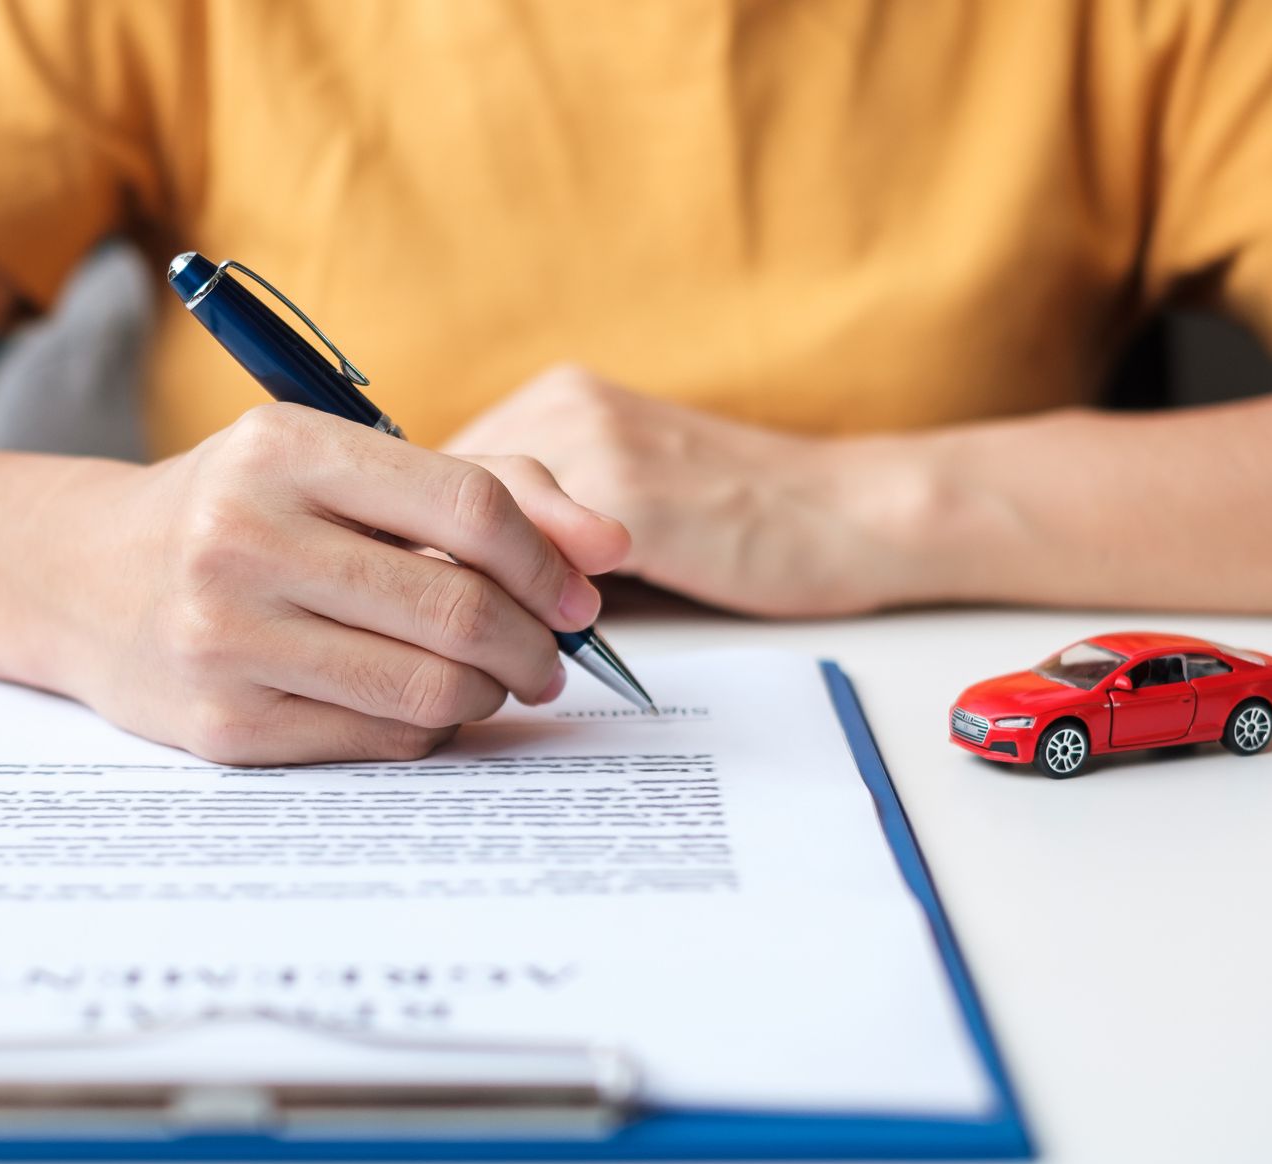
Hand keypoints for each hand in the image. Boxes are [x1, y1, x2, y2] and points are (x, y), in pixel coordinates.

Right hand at [31, 403, 629, 763]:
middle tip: (551, 656)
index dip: (549, 562)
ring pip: (429, 690)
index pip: (469, 509)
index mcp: (281, 448)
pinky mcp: (223, 726)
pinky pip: (378, 740)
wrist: (84, 578)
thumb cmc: (243, 511)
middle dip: (536, 645)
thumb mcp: (341, 464)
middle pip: (458, 611)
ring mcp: (225, 639)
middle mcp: (242, 538)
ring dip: (489, 694)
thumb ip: (487, 487)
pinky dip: (428, 730)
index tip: (578, 594)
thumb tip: (609, 547)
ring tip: (490, 678)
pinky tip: (419, 705)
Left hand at [443, 365, 944, 616]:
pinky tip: (539, 656)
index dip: (419, 547)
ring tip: (495, 654)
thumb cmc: (742, 523)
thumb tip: (453, 582)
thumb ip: (545, 522)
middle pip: (440, 499)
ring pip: (477, 533)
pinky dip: (523, 615)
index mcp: (559, 399)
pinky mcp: (629, 496)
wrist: (852, 514)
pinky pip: (534, 564)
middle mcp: (564, 405)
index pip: (436, 476)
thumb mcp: (624, 500)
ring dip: (476, 600)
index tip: (418, 603)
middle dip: (432, 575)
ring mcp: (595, 444)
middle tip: (440, 641)